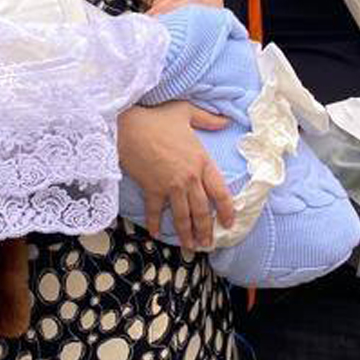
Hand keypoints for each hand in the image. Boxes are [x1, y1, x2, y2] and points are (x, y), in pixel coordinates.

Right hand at [117, 102, 234, 248]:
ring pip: (183, 216)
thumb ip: (208, 119)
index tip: (230, 222)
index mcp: (202, 161)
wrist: (129, 125)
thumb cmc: (157, 117)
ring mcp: (171, 186)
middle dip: (206, 230)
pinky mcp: (152, 189)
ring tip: (190, 247)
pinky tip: (155, 234)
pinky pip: (155, 212)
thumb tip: (226, 121)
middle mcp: (189, 178)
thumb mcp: (186, 112)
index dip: (227, 209)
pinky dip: (155, 224)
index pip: (220, 191)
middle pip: (202, 210)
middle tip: (208, 243)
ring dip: (186, 234)